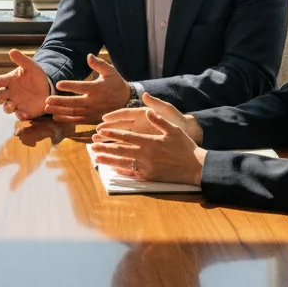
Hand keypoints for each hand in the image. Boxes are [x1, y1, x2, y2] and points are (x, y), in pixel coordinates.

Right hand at [0, 49, 52, 120]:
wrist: (48, 86)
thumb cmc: (36, 75)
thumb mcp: (30, 66)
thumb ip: (21, 60)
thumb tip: (11, 51)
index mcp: (9, 80)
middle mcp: (10, 93)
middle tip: (0, 98)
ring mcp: (16, 103)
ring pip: (6, 107)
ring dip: (7, 107)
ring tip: (12, 105)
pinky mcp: (24, 111)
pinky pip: (19, 115)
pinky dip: (20, 115)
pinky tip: (24, 114)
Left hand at [43, 54, 129, 123]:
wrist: (127, 102)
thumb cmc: (116, 84)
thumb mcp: (110, 72)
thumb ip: (99, 64)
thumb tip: (88, 56)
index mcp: (97, 89)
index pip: (81, 87)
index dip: (69, 86)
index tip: (58, 84)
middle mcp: (93, 102)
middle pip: (74, 103)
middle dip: (59, 101)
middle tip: (47, 99)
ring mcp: (92, 112)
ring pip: (73, 113)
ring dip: (59, 111)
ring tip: (47, 108)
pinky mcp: (92, 119)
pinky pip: (77, 121)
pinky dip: (66, 120)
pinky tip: (55, 117)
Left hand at [91, 106, 206, 185]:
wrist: (196, 168)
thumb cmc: (185, 147)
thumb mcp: (173, 129)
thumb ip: (158, 120)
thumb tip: (147, 109)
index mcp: (150, 142)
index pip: (126, 137)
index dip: (112, 134)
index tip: (100, 131)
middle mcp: (145, 156)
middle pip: (121, 151)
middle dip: (105, 147)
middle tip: (92, 145)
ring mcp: (147, 167)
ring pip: (123, 163)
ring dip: (108, 160)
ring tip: (96, 158)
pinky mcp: (150, 177)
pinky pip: (132, 174)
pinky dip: (121, 171)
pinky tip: (112, 169)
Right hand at [98, 92, 202, 140]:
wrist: (189, 133)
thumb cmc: (179, 121)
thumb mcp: (169, 111)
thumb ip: (157, 105)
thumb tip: (145, 95)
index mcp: (143, 114)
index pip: (125, 113)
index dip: (114, 116)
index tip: (104, 119)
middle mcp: (139, 124)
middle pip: (120, 126)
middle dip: (108, 130)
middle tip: (96, 133)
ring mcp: (140, 134)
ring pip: (122, 137)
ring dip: (110, 140)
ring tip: (98, 143)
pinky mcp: (143, 143)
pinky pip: (129, 146)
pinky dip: (120, 149)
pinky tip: (111, 154)